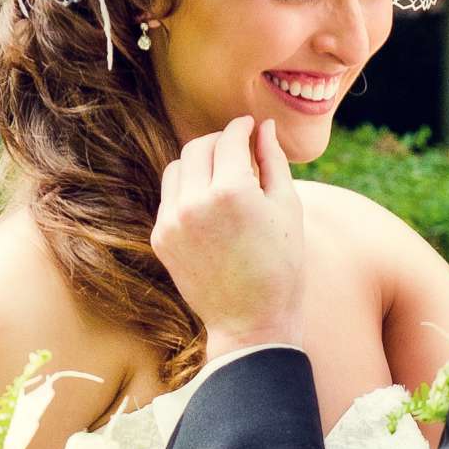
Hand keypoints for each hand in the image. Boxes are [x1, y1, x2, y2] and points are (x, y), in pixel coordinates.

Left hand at [151, 116, 305, 358]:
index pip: (229, 138)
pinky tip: (208, 205)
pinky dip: (187, 192)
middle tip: (236, 148)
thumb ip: (274, 161)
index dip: (242, 128)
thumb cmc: (281, 266)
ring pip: (177, 168)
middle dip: (218, 141)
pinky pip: (169, 198)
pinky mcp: (161, 238)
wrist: (251, 321)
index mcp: (232, 191)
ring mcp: (172, 221)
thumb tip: (264, 127)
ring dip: (198, 163)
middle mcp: (195, 201)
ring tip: (221, 176)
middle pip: (198, 147)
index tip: (249, 127)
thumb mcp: (287, 208)